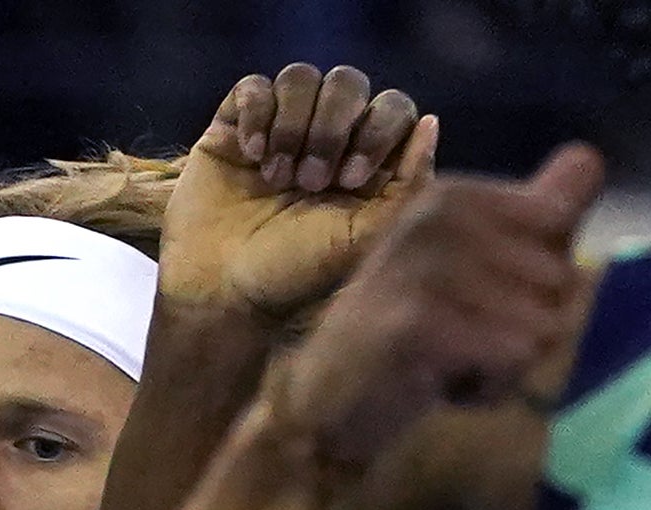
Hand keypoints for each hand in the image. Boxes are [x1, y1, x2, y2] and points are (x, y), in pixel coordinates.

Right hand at [168, 65, 438, 325]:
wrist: (221, 290)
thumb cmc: (294, 273)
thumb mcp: (364, 238)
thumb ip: (408, 186)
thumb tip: (430, 122)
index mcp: (364, 160)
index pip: (392, 108)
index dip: (377, 130)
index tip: (350, 181)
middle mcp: (325, 137)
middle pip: (348, 84)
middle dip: (332, 129)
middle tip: (310, 183)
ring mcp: (280, 128)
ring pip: (301, 77)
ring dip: (293, 125)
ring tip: (276, 177)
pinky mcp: (235, 128)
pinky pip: (254, 87)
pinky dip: (257, 115)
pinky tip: (251, 155)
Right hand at [272, 143, 606, 469]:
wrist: (323, 407)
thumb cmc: (408, 340)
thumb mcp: (475, 266)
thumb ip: (535, 215)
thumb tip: (591, 159)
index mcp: (454, 196)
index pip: (561, 220)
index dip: (537, 278)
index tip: (478, 301)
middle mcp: (438, 216)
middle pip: (560, 278)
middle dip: (524, 327)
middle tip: (458, 340)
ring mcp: (425, 267)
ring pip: (543, 324)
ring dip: (506, 364)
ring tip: (447, 363)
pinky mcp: (419, 323)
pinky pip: (513, 358)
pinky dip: (487, 388)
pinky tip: (439, 385)